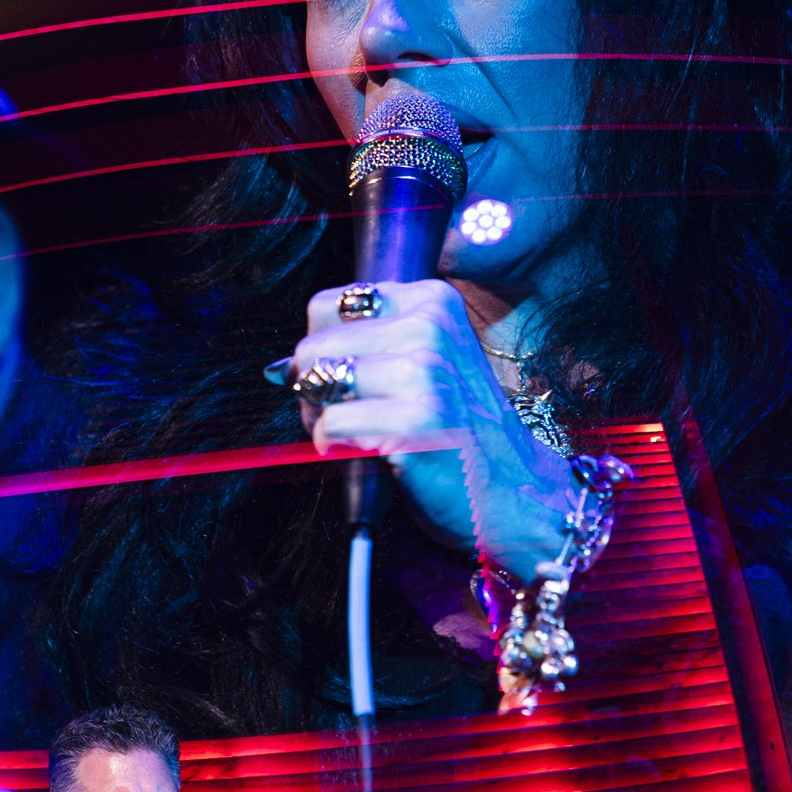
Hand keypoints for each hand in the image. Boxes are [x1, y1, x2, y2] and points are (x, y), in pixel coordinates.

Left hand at [282, 279, 570, 578]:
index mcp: (430, 301)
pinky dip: (334, 450)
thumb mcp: (421, 365)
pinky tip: (371, 456)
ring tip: (363, 436)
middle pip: (312, 346)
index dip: (322, 350)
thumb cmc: (457, 433)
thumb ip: (359, 351)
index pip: (324, 305)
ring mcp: (424, 372)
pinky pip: (329, 427)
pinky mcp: (415, 421)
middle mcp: (428, 326)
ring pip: (316, 382)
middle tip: (354, 418)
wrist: (513, 491)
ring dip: (321, 420)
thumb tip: (278, 370)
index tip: (351, 382)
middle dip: (315, 390)